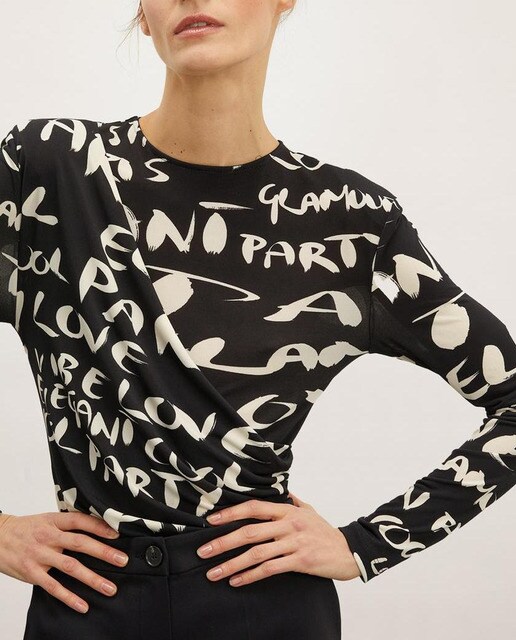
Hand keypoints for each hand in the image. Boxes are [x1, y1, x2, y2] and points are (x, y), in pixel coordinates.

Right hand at [0, 512, 127, 613]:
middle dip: (104, 552)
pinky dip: (69, 597)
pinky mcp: (31, 573)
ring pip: (70, 567)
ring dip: (92, 578)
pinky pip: (53, 587)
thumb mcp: (47, 519)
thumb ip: (68, 525)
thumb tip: (98, 528)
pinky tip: (83, 605)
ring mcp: (40, 555)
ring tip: (109, 587)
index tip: (118, 534)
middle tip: (122, 560)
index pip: (81, 521)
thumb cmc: (27, 528)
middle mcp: (49, 537)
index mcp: (54, 521)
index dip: (100, 526)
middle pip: (80, 543)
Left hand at [197, 491, 361, 586]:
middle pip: (249, 531)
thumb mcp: (308, 510)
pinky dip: (250, 576)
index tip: (212, 520)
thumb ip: (291, 501)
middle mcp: (288, 524)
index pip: (254, 507)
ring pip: (256, 553)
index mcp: (287, 510)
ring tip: (213, 573)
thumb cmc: (326, 531)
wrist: (350, 551)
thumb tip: (281, 490)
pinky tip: (236, 581)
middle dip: (223, 542)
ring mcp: (294, 543)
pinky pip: (270, 569)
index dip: (231, 513)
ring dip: (232, 564)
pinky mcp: (300, 561)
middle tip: (203, 552)